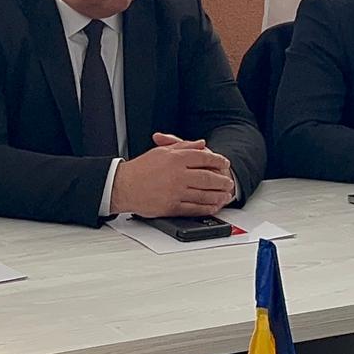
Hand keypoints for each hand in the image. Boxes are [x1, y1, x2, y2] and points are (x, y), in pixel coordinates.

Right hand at [110, 132, 234, 216]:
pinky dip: (206, 208)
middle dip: (221, 180)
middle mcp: (177, 175)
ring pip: (204, 195)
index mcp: (176, 159)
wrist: (124, 186)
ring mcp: (175, 192)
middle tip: (229, 182)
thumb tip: (201, 144)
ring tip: (225, 195)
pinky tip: (213, 206)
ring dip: (218, 195)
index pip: (203, 158)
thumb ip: (183, 146)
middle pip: (208, 177)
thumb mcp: (162, 151)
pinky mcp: (172, 207)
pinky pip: (194, 208)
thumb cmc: (141, 169)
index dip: (217, 160)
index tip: (225, 163)